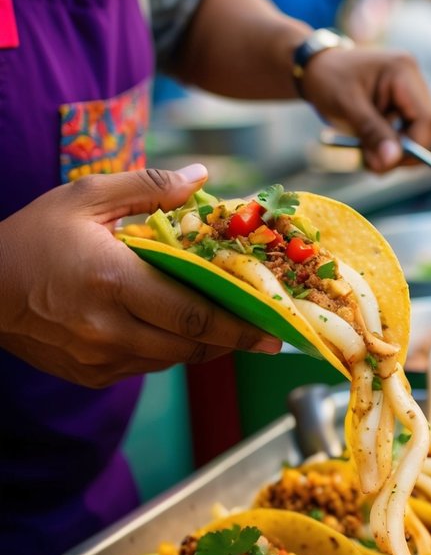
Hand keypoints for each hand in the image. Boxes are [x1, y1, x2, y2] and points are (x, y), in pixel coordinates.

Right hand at [0, 166, 281, 387]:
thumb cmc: (33, 237)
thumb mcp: (86, 198)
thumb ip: (148, 189)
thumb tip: (201, 179)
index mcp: (114, 281)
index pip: (194, 313)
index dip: (239, 325)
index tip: (274, 329)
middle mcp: (109, 328)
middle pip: (191, 344)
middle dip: (231, 340)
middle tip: (263, 333)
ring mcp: (99, 358)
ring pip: (170, 360)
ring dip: (199, 344)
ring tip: (223, 327)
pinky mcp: (90, 375)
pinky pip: (143, 367)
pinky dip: (164, 350)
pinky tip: (170, 329)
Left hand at [299, 46, 430, 171]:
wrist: (314, 69)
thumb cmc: (327, 79)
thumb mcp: (347, 106)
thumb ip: (372, 133)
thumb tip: (392, 161)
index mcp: (403, 71)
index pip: (426, 119)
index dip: (414, 148)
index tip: (387, 164)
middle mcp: (412, 79)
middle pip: (425, 128)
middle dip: (402, 152)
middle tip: (374, 166)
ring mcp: (409, 91)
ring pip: (415, 134)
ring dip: (392, 151)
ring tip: (365, 154)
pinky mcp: (401, 103)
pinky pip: (404, 132)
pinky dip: (387, 145)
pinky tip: (368, 145)